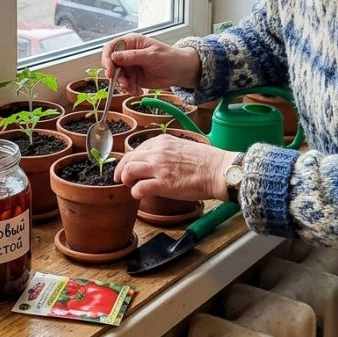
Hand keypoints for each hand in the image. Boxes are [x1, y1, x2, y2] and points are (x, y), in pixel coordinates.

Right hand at [102, 33, 200, 93]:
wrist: (180, 71)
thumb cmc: (169, 57)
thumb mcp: (151, 55)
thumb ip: (132, 56)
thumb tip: (114, 57)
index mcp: (131, 42)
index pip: (111, 47)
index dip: (107, 58)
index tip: (110, 70)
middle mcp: (128, 54)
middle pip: (112, 64)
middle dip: (116, 76)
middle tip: (124, 84)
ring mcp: (130, 66)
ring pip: (118, 77)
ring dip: (124, 85)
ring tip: (134, 89)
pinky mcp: (134, 78)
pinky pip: (126, 85)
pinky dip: (130, 90)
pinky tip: (138, 91)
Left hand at [114, 134, 237, 200]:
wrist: (218, 171)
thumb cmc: (206, 162)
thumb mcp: (182, 147)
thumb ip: (167, 152)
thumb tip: (158, 161)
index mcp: (163, 141)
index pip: (137, 148)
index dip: (130, 159)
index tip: (128, 166)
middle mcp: (158, 152)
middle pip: (129, 158)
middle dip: (121, 169)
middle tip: (119, 178)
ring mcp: (159, 167)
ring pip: (129, 170)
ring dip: (126, 179)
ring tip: (129, 186)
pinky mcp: (163, 184)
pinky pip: (140, 188)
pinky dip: (135, 192)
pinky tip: (139, 195)